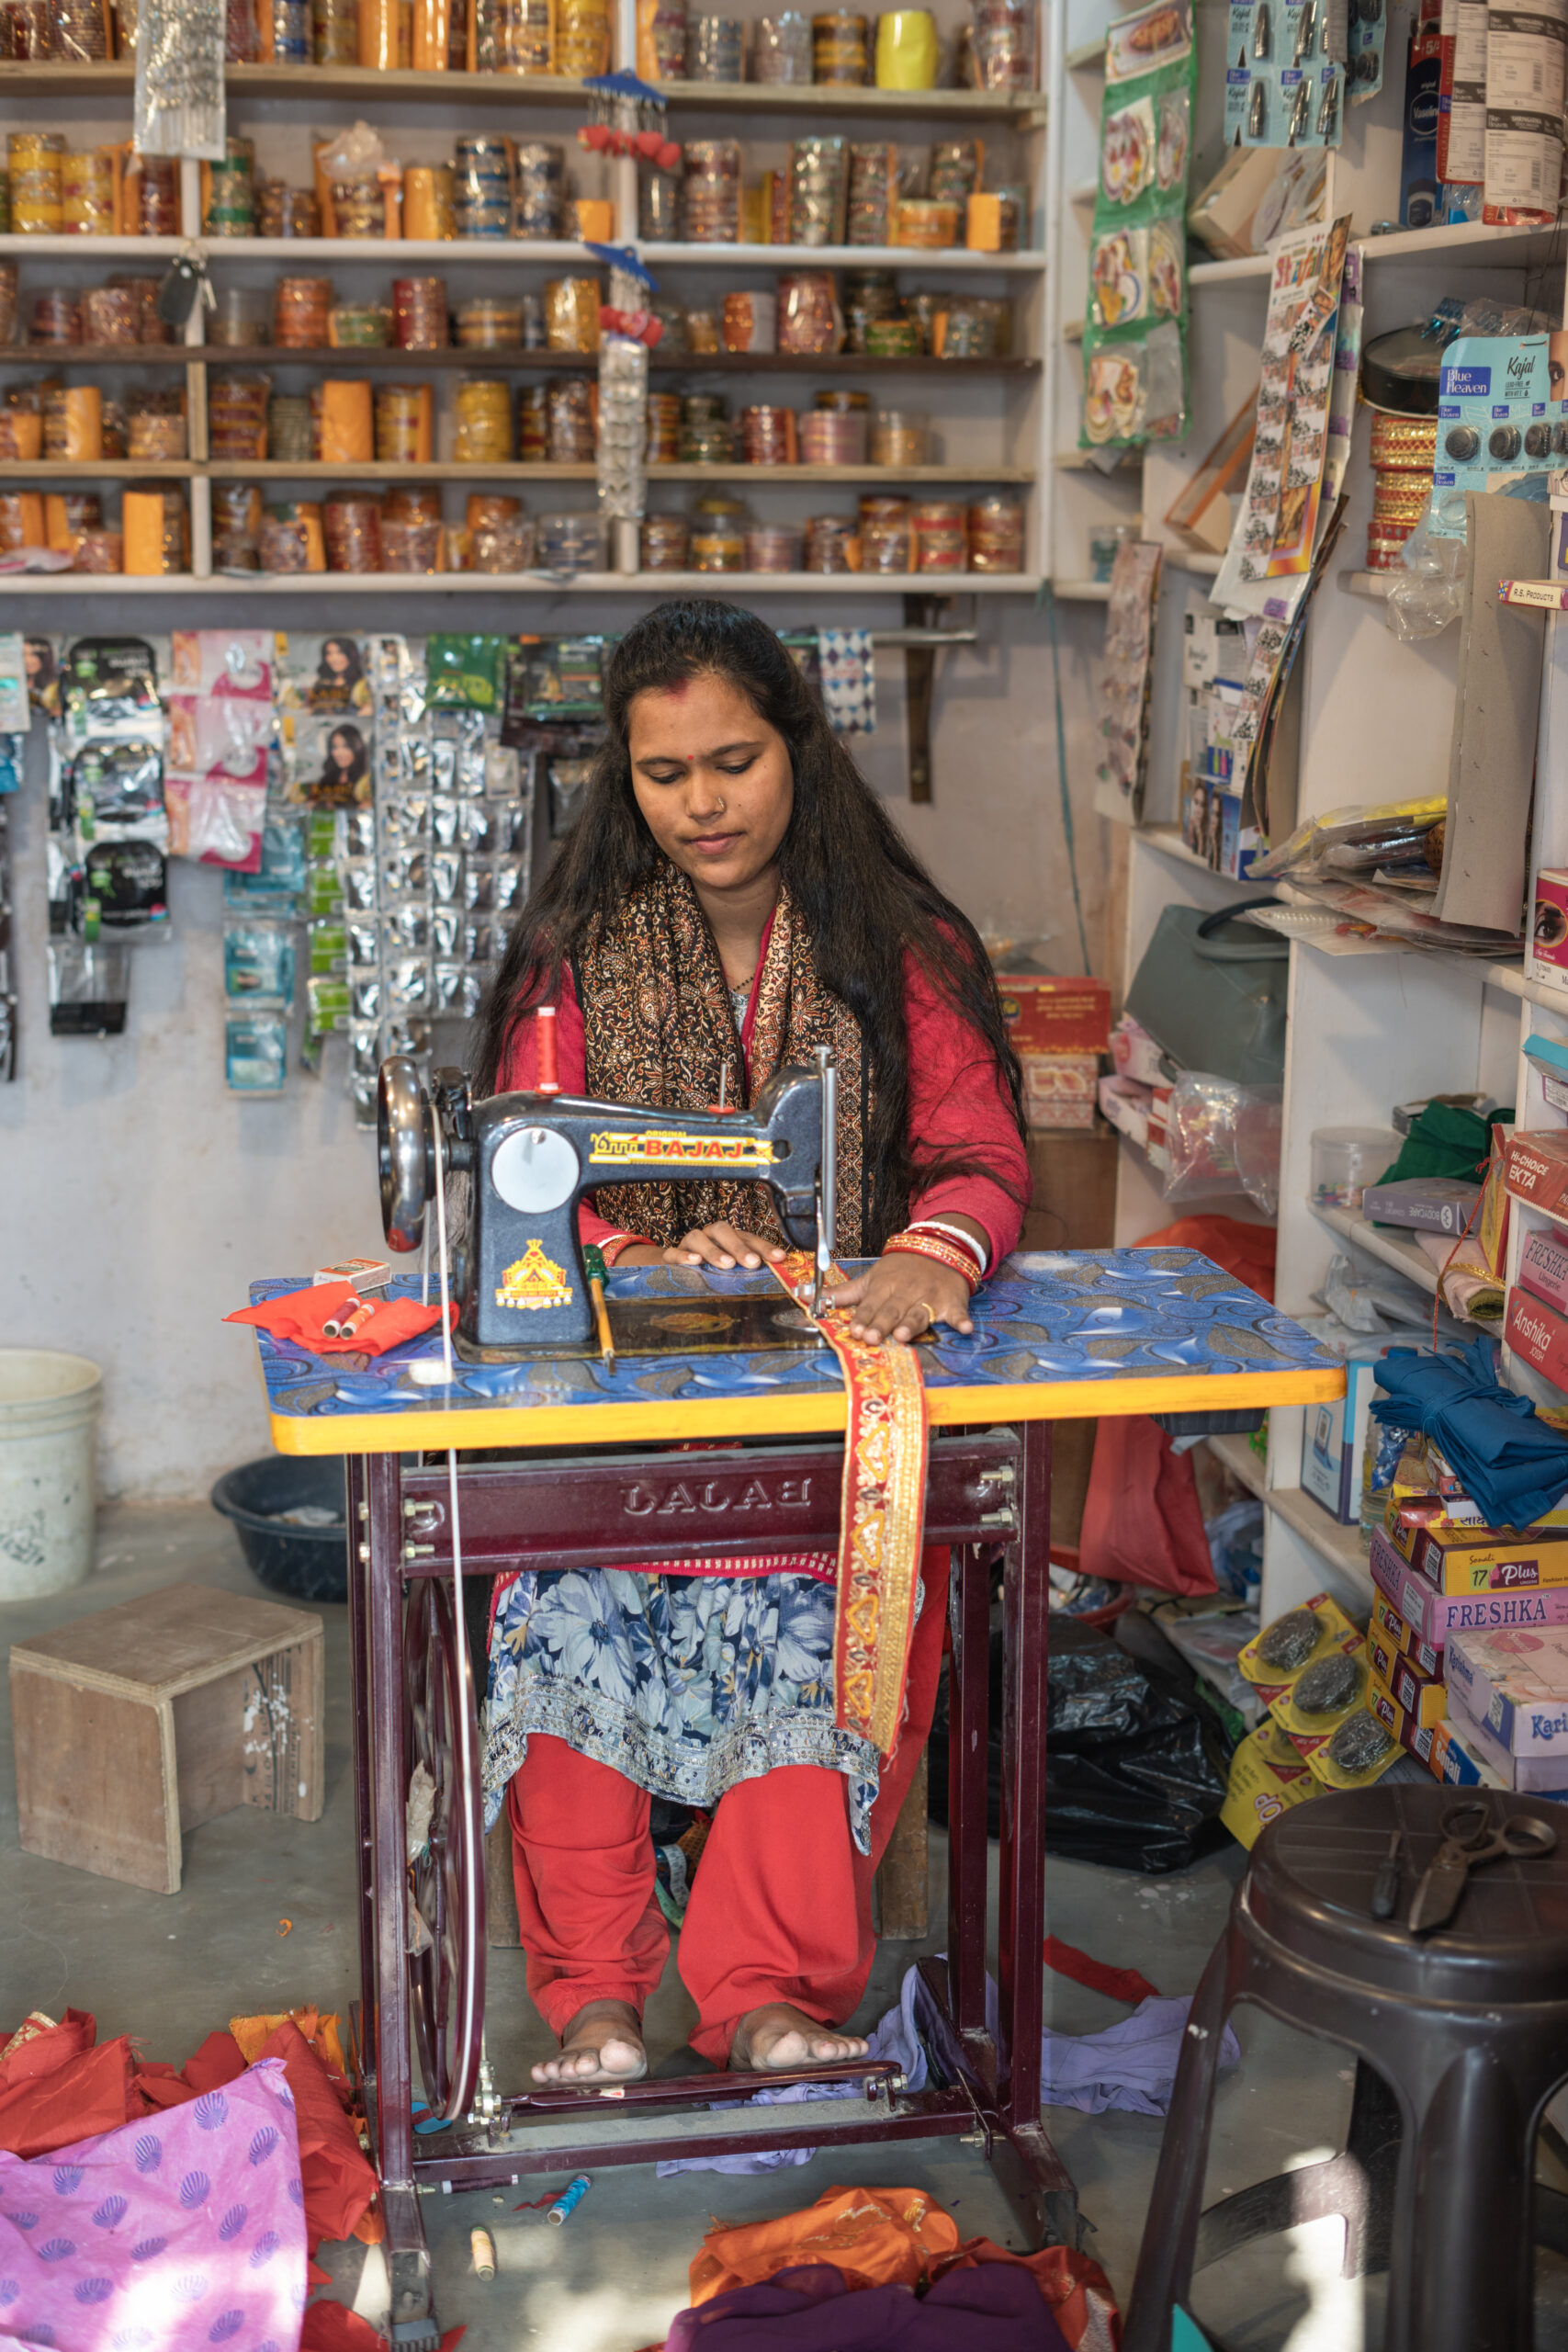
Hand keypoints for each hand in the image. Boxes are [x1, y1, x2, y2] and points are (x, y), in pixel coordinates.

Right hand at [617, 1222, 787, 1272]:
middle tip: (752, 1263)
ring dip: (713, 1250)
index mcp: (728, 1237)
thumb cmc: (709, 1270)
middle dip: (739, 1247)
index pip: (748, 1238)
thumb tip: (778, 1275)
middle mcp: (709, 1235)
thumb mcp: (731, 1270)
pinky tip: (694, 1262)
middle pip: (723, 1231)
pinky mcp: (669, 1256)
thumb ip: (749, 1270)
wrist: (673, 1269)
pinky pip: (672, 1252)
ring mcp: (688, 1244)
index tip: (779, 1258)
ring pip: (698, 1238)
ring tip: (727, 1264)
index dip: (764, 1247)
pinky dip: (683, 1256)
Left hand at [825, 1254, 972, 1344]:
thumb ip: (842, 1293)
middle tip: (871, 1337)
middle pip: (891, 1311)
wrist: (937, 1249)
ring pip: (919, 1313)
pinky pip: (958, 1313)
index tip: (854, 1330)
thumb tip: (806, 1296)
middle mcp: (905, 1293)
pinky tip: (965, 1328)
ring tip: (903, 1335)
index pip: (870, 1305)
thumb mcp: (870, 1278)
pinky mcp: (952, 1302)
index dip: (862, 1318)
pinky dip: (962, 1320)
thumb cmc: (900, 1270)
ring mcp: (929, 1298)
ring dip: (912, 1324)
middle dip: (881, 1324)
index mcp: (884, 1287)